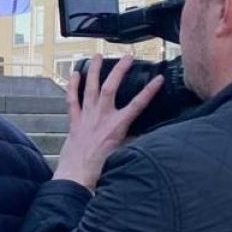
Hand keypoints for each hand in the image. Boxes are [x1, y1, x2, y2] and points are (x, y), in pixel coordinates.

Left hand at [55, 55, 163, 191]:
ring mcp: (86, 117)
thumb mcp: (123, 153)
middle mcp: (102, 117)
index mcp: (118, 126)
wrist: (77, 176)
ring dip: (95, 70)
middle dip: (120, 69)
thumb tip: (144, 133)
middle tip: (128, 57)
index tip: (159, 78)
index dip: (150, 90)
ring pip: (91, 88)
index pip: (138, 104)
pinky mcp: (74, 121)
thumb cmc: (101, 168)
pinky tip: (74, 74)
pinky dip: (72, 86)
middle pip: (112, 87)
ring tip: (98, 56)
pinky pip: (72, 99)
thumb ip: (133, 139)